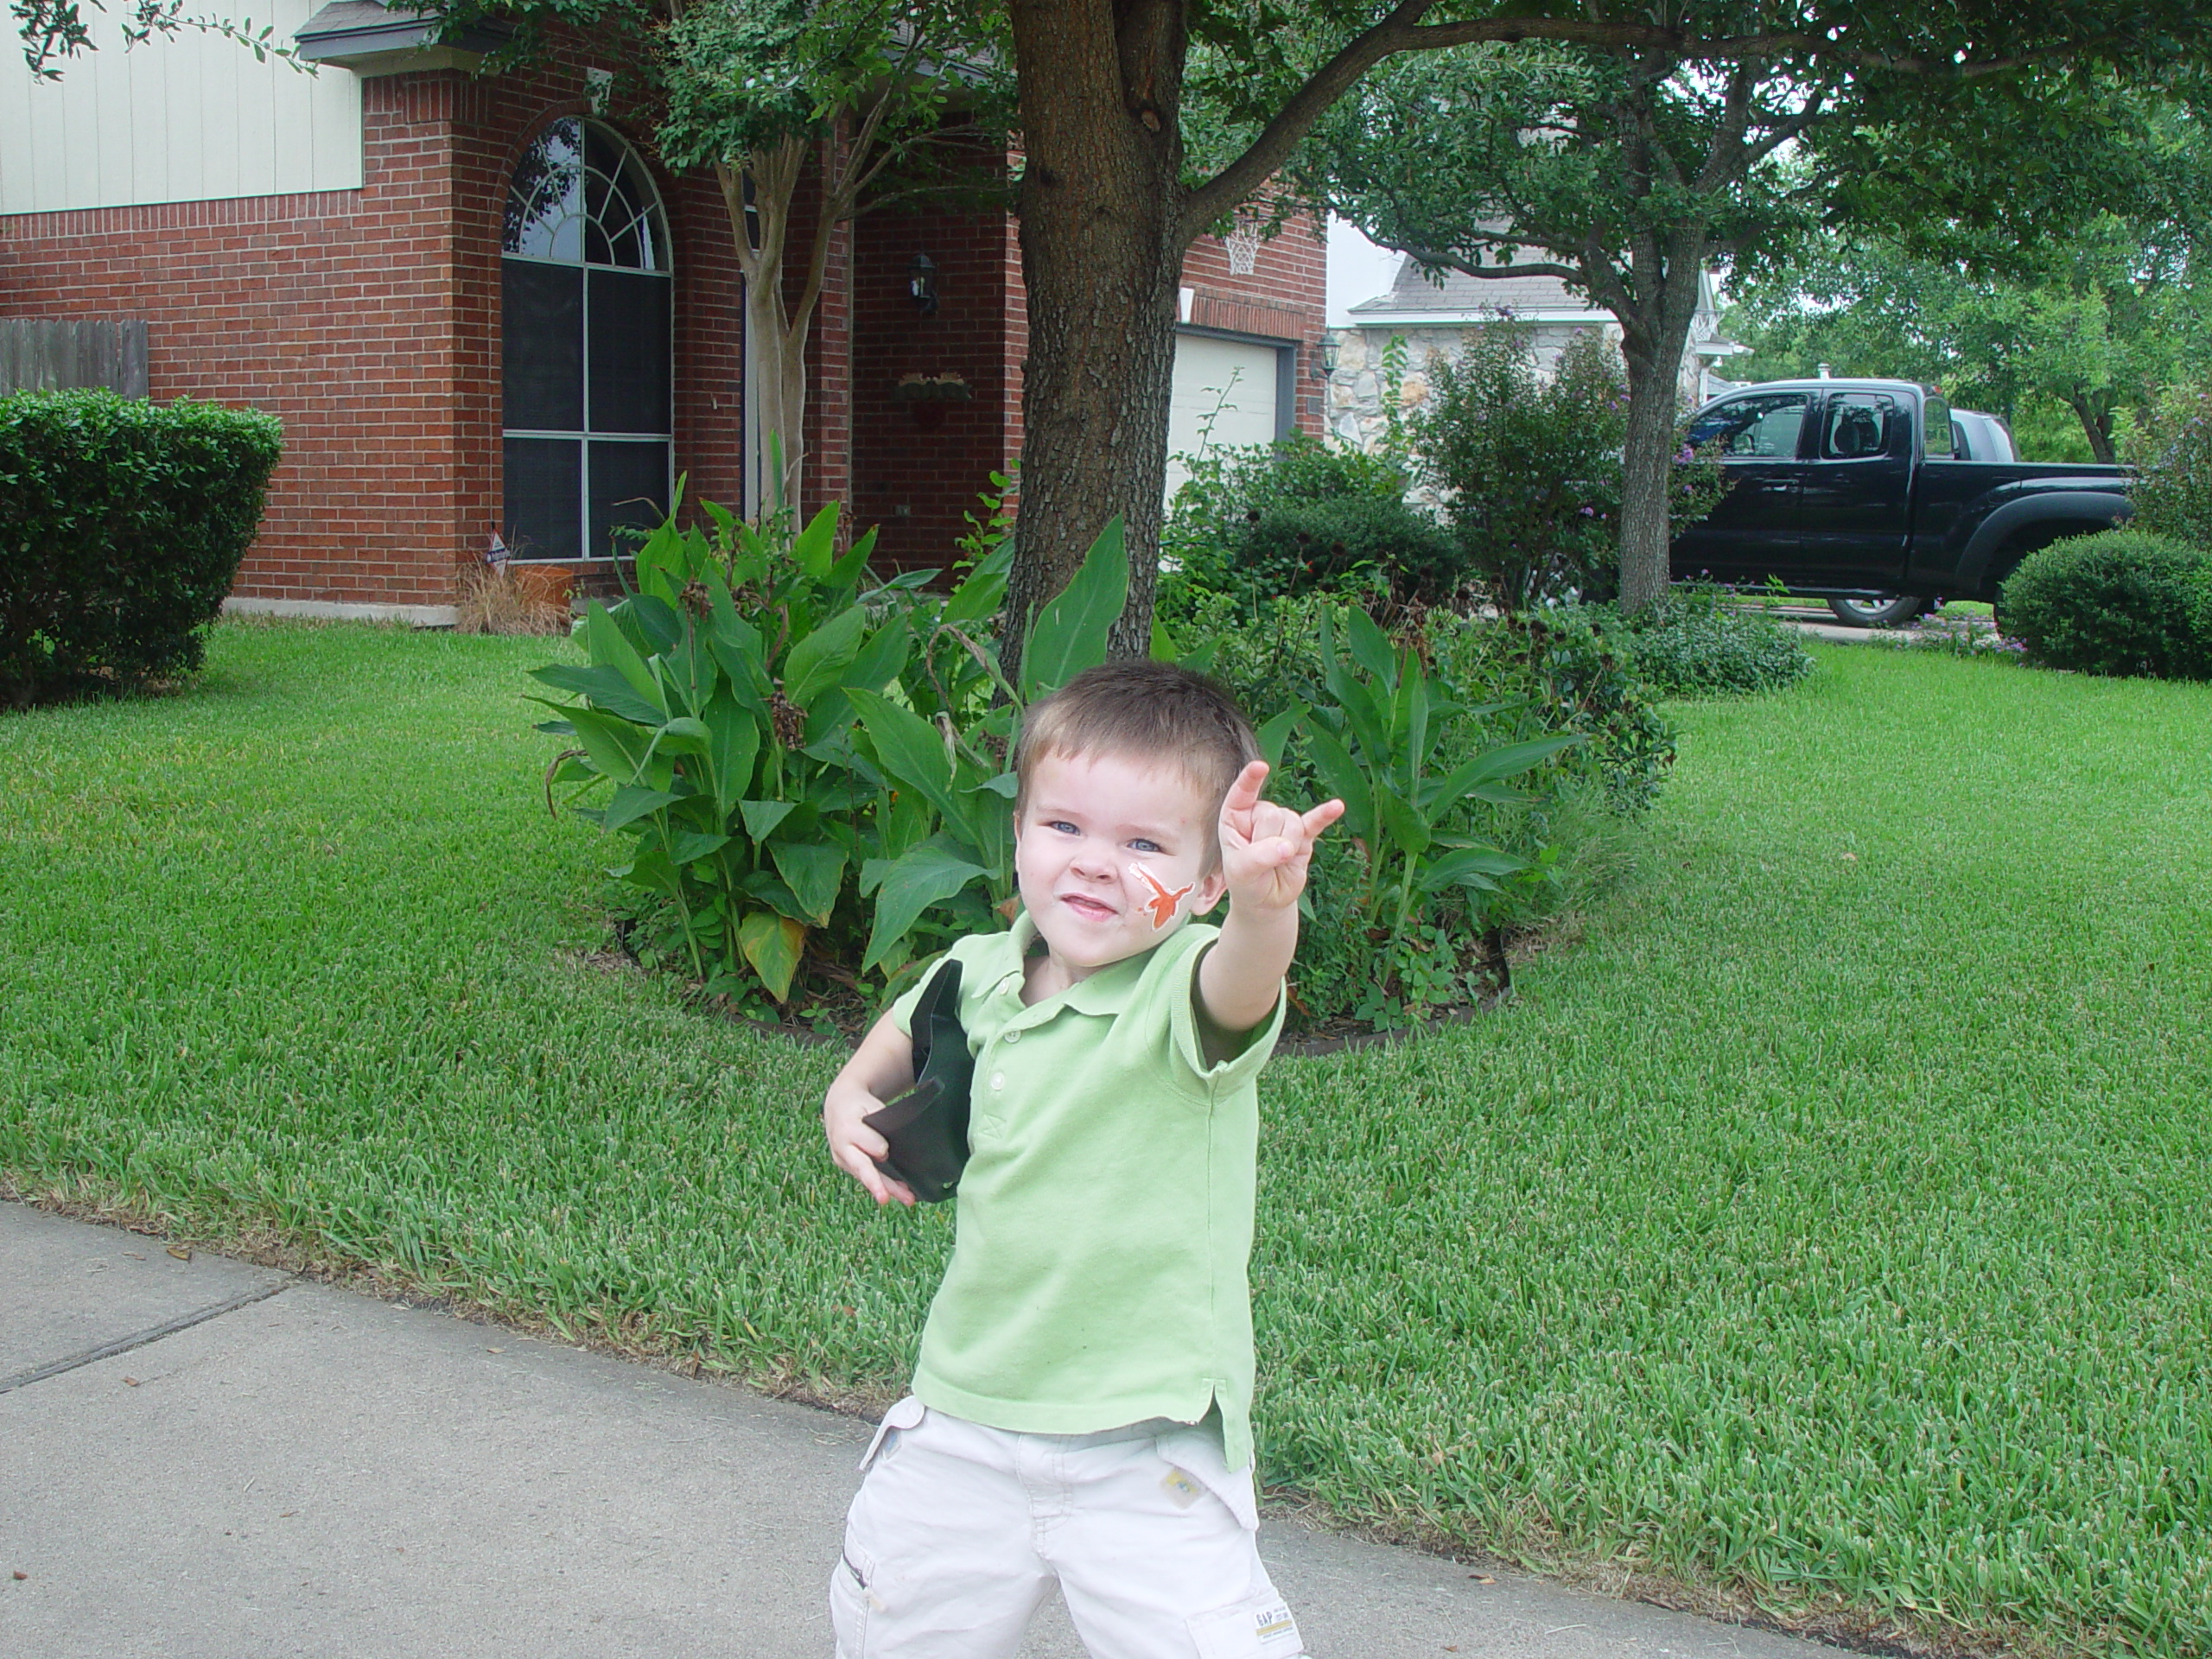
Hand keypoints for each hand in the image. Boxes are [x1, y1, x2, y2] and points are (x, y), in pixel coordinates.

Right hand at [823, 1075, 916, 1207]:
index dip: (879, 1147)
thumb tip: (883, 1155)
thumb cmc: (860, 1105)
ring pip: (866, 1177)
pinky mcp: (846, 1165)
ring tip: (908, 1200)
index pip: (868, 1143)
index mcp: (847, 1126)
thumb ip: (879, 1126)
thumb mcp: (871, 1106)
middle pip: (862, 1167)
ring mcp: (842, 1158)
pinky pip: (865, 1177)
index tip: (885, 1150)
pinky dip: (882, 1185)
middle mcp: (841, 1146)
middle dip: (876, 1184)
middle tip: (885, 1199)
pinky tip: (898, 1193)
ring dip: (888, 1189)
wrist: (838, 1105)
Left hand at [1217, 760, 1343, 914]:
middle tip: (1261, 862)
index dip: (1251, 780)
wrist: (1266, 900)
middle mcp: (1259, 813)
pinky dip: (1326, 815)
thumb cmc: (1246, 881)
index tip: (1260, 767)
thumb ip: (1258, 857)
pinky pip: (1316, 822)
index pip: (1242, 793)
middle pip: (1273, 814)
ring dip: (1286, 847)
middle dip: (1268, 842)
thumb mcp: (1241, 872)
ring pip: (1292, 822)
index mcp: (1235, 816)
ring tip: (1276, 862)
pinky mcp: (1304, 835)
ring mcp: (1283, 822)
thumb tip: (1287, 847)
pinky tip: (1337, 806)